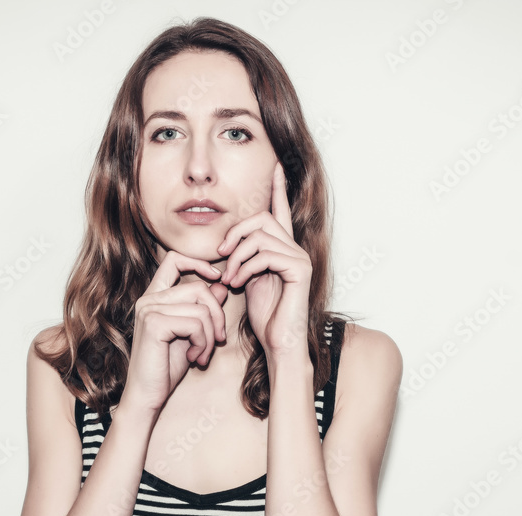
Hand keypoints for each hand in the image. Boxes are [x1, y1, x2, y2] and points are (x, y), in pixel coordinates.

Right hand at [121, 252, 228, 413]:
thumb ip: (202, 309)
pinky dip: (203, 343)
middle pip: (199, 288)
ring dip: (210, 336)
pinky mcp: (154, 323)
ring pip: (201, 309)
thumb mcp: (191, 334)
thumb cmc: (166, 367)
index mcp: (154, 297)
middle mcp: (149, 299)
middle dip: (217, 316)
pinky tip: (193, 358)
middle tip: (217, 341)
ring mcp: (149, 309)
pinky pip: (196, 323)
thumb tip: (221, 286)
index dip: (200, 263)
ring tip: (202, 355)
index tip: (219, 278)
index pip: (175, 259)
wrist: (147, 395)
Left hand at [216, 162, 311, 360]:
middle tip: (220, 254)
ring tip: (228, 278)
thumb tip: (226, 245)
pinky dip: (245, 267)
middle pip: (263, 218)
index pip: (280, 211)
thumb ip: (242, 258)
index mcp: (282, 249)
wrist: (278, 343)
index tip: (275, 166)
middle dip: (236, 232)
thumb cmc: (263, 316)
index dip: (277, 188)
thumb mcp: (245, 280)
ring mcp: (300, 258)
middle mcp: (295, 249)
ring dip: (237, 256)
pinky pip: (265, 254)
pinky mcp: (300, 270)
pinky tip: (238, 284)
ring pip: (261, 236)